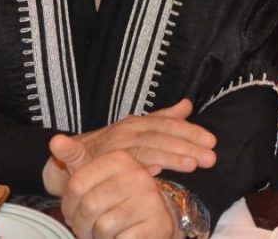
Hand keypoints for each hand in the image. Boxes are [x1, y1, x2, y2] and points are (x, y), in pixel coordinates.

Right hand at [43, 99, 215, 194]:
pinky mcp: (98, 164)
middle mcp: (126, 132)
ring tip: (192, 165)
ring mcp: (113, 147)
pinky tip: (155, 172)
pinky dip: (138, 167)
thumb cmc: (106, 147)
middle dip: (187, 147)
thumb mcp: (135, 130)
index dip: (190, 132)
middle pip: (161, 136)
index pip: (168, 124)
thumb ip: (162, 118)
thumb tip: (187, 105)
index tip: (212, 141)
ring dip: (170, 156)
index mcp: (137, 123)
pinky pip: (121, 165)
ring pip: (146, 150)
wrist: (65, 161)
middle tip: (210, 157)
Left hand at [53, 142, 180, 238]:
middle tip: (89, 226)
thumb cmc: (117, 197)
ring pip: (103, 226)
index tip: (75, 211)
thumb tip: (55, 140)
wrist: (154, 219)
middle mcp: (138, 175)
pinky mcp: (157, 224)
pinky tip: (122, 236)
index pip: (76, 184)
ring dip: (98, 236)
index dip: (69, 205)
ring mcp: (150, 200)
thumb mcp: (95, 175)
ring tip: (106, 231)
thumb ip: (75, 157)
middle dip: (82, 224)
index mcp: (120, 159)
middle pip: (88, 206)